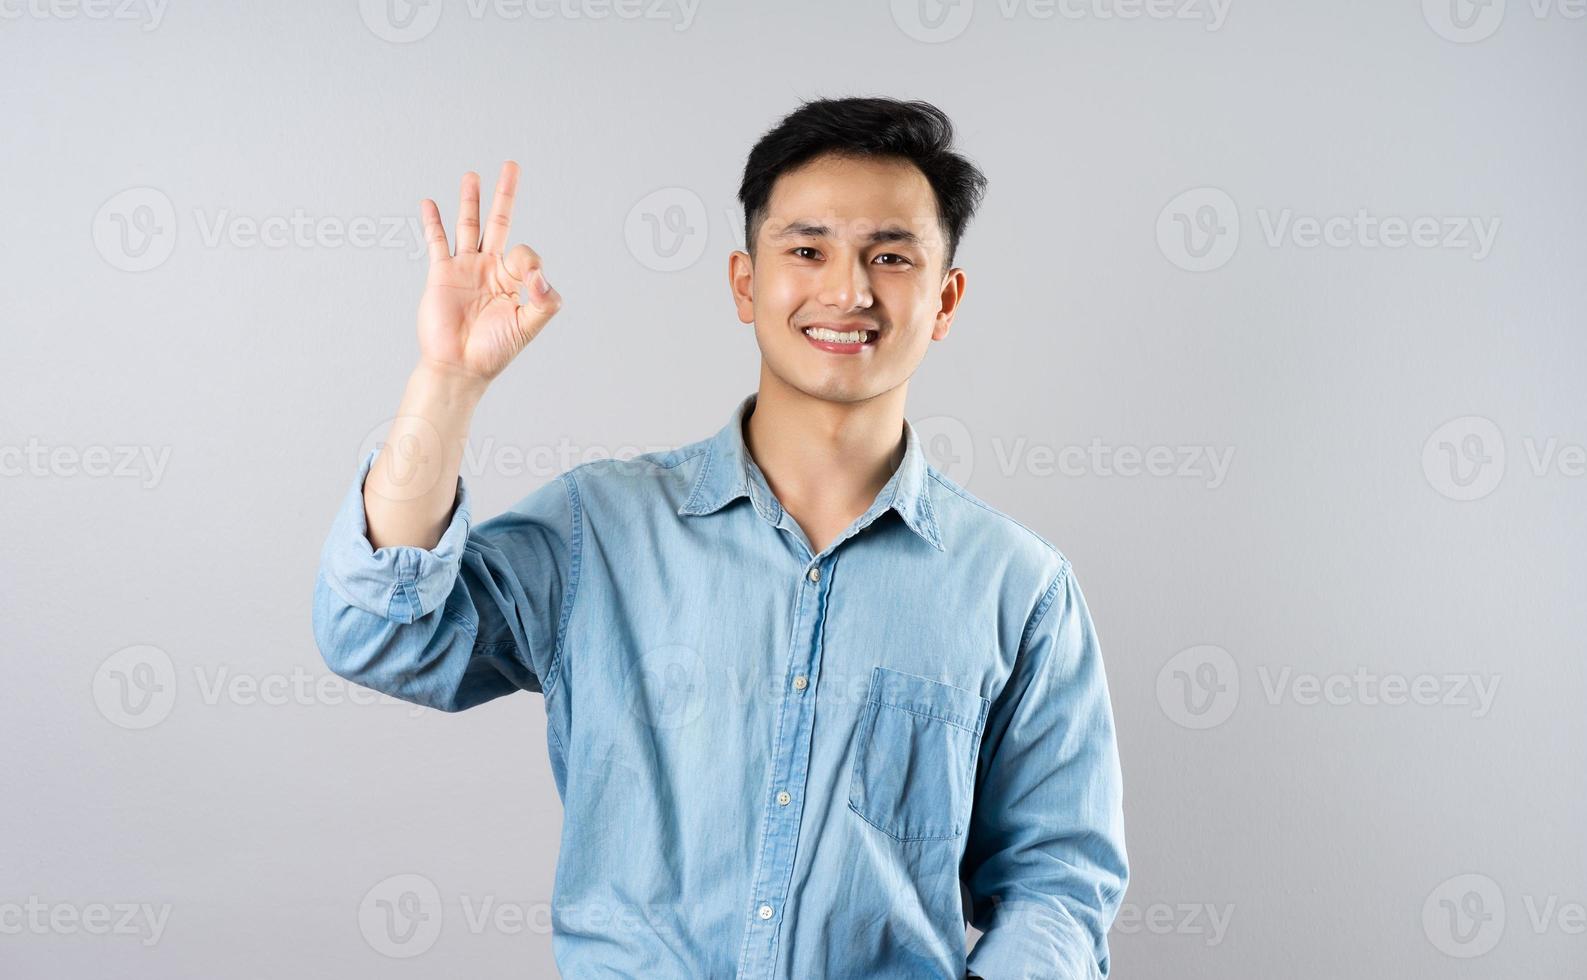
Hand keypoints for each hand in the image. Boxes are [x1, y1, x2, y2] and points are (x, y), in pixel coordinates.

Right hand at [415, 161, 562, 384]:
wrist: (459, 367)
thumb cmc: (495, 351)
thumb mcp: (529, 326)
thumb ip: (544, 301)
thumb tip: (540, 274)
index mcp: (513, 281)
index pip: (525, 253)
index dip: (529, 261)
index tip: (528, 282)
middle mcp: (490, 269)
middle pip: (499, 222)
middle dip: (505, 195)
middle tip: (511, 165)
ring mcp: (465, 268)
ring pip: (468, 225)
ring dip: (470, 200)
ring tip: (472, 175)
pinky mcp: (441, 273)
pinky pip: (437, 242)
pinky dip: (433, 222)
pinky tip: (430, 203)